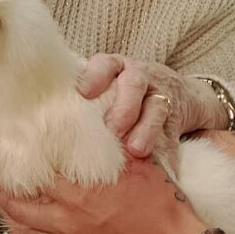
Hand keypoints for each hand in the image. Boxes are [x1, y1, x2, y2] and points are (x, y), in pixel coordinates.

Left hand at [0, 157, 205, 233]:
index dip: (10, 166)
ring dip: (14, 227)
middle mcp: (69, 221)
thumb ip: (109, 146)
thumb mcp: (135, 163)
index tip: (0, 155)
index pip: (31, 177)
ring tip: (8, 214)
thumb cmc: (162, 204)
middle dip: (0, 195)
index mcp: (77, 193)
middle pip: (19, 209)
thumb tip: (95, 124)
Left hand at [77, 54, 221, 159]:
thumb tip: (52, 123)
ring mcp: (161, 95)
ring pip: (156, 109)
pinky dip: (169, 153)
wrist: (182, 91)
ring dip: (146, 130)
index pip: (105, 64)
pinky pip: (174, 136)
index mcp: (117, 67)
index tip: (84, 93)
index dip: (94, 76)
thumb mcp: (111, 82)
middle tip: (112, 131)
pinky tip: (164, 169)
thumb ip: (88, 97)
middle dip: (123, 109)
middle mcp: (140, 77)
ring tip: (136, 149)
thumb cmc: (127, 90)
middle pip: (134, 85)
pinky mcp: (177, 118)